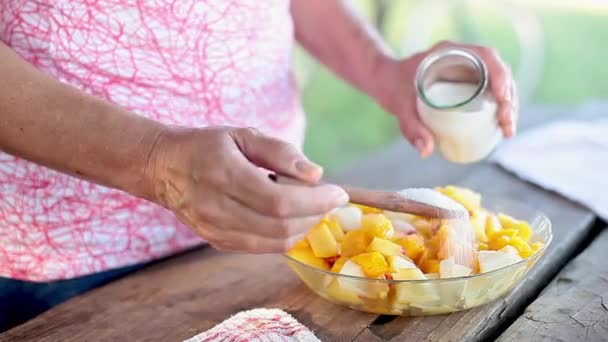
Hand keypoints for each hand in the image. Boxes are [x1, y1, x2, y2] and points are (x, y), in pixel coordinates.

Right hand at [146, 126, 348, 252]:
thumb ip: (280, 151)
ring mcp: (215, 230)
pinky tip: (293, 219)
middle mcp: (217, 208)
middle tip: (329, 200)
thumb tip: (316, 174)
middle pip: (280, 225)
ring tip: (314, 209)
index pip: (280, 201)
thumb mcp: (243, 134)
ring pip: (273, 242)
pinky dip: (285, 236)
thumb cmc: (207, 146)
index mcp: (225, 176)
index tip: (339, 193)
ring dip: (304, 228)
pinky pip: (261, 247)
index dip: (315, 201)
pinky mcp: (217, 241)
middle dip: (315, 215)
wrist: (164, 168)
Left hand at [373, 41, 517, 157]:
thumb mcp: (399, 106)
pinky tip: (501, 126)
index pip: (485, 55)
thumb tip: (426, 151)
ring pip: (497, 83)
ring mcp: (467, 70)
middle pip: (498, 71)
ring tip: (507, 130)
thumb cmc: (391, 86)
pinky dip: (498, 107)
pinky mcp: (467, 83)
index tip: (502, 99)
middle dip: (509, 97)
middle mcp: (462, 57)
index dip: (500, 75)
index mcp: (449, 52)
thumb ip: (411, 127)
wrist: (384, 79)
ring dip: (508, 104)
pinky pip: (489, 92)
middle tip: (507, 124)